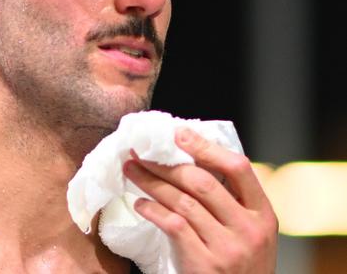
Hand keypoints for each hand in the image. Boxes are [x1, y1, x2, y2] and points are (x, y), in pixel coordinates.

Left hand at [123, 128, 277, 272]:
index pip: (238, 168)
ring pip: (183, 202)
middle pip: (202, 183)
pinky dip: (153, 210)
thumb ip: (228, 199)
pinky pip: (174, 226)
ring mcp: (228, 249)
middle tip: (139, 153)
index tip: (178, 134)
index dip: (206, 147)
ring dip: (152, 182)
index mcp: (262, 213)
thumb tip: (190, 156)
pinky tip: (140, 203)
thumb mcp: (247, 230)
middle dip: (166, 164)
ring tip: (132, 171)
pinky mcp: (206, 264)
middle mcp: (249, 229)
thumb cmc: (239, 264)